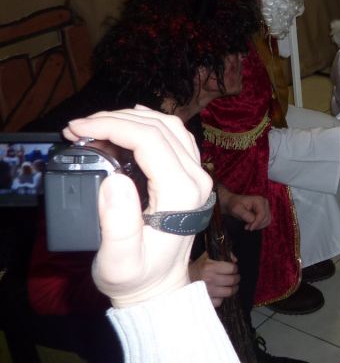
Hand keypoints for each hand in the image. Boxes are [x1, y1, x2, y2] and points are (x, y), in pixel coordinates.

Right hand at [69, 107, 211, 308]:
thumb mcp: (119, 261)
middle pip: (160, 127)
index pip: (150, 140)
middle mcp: (196, 179)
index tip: (77, 130)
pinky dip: (149, 125)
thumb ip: (117, 223)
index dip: (112, 126)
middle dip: (115, 119)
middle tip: (78, 127)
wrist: (159, 287)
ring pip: (170, 127)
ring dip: (132, 118)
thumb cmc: (137, 276)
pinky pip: (176, 138)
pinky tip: (128, 122)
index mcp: (182, 194)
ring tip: (95, 124)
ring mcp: (197, 176)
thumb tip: (114, 180)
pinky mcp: (191, 177)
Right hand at [188, 252, 238, 306]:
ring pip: (228, 292)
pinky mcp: (205, 300)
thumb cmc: (197, 267)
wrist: (182, 279)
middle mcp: (208, 279)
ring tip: (232, 286)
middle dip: (236, 278)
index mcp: (209, 267)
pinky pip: (220, 301)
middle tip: (235, 278)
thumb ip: (222, 255)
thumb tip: (235, 260)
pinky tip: (220, 293)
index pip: (232, 268)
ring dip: (233, 288)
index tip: (234, 269)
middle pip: (232, 280)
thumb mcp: (207, 257)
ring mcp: (207, 291)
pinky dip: (222, 298)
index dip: (235, 268)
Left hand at [219, 188, 270, 230]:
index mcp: (259, 200)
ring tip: (248, 226)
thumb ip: (245, 215)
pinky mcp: (265, 212)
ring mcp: (266, 207)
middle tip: (247, 227)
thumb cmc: (234, 205)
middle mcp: (264, 202)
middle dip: (257, 225)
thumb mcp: (236, 209)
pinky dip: (259, 225)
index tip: (249, 228)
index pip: (262, 214)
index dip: (257, 223)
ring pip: (267, 221)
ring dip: (258, 226)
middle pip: (266, 218)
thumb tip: (253, 220)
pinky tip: (252, 224)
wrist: (233, 203)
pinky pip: (266, 222)